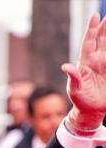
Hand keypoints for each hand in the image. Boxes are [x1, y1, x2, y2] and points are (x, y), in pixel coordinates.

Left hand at [62, 13, 105, 128]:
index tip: (95, 16)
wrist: (92, 111)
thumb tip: (65, 66)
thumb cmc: (80, 100)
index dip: (91, 29)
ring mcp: (105, 65)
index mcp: (85, 63)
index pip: (88, 42)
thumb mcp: (75, 89)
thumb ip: (73, 77)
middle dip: (104, 27)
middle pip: (101, 40)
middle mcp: (96, 61)